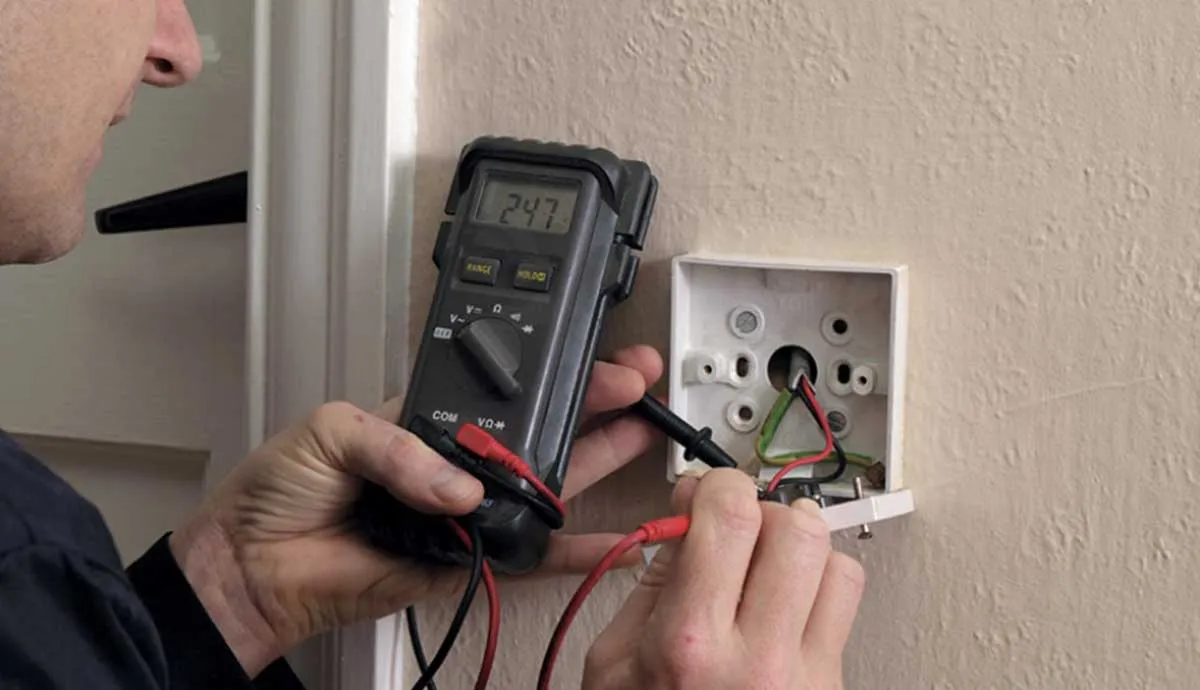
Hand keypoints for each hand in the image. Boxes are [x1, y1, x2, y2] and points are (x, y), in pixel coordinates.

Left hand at [168, 345, 662, 676]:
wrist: (254, 563)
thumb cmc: (280, 488)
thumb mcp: (334, 429)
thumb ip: (402, 447)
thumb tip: (460, 486)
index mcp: (428, 418)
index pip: (503, 391)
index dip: (551, 374)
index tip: (593, 360)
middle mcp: (454, 463)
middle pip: (540, 430)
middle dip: (594, 405)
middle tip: (639, 387)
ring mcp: (465, 513)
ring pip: (546, 485)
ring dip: (597, 461)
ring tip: (641, 435)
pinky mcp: (466, 563)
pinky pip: (527, 555)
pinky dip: (569, 550)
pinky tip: (607, 538)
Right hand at [583, 469, 864, 689]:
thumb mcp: (612, 664)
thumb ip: (653, 584)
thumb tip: (688, 521)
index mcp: (690, 646)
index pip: (730, 514)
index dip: (715, 485)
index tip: (702, 494)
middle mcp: (759, 662)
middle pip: (797, 528)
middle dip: (762, 511)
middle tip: (736, 529)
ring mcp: (806, 682)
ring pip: (837, 564)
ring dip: (800, 550)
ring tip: (765, 568)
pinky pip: (844, 610)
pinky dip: (816, 592)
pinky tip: (780, 609)